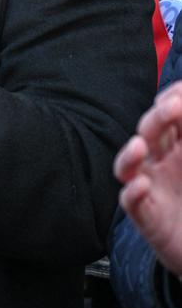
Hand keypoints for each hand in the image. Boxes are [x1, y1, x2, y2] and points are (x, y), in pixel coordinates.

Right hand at [114, 81, 181, 274]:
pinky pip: (131, 202)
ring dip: (130, 153)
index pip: (169, 114)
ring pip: (129, 164)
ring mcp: (150, 187)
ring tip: (140, 146)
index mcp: (179, 145)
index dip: (172, 98)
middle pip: (149, 132)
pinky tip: (141, 187)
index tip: (180, 90)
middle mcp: (161, 162)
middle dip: (158, 117)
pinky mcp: (146, 217)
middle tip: (172, 105)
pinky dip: (132, 193)